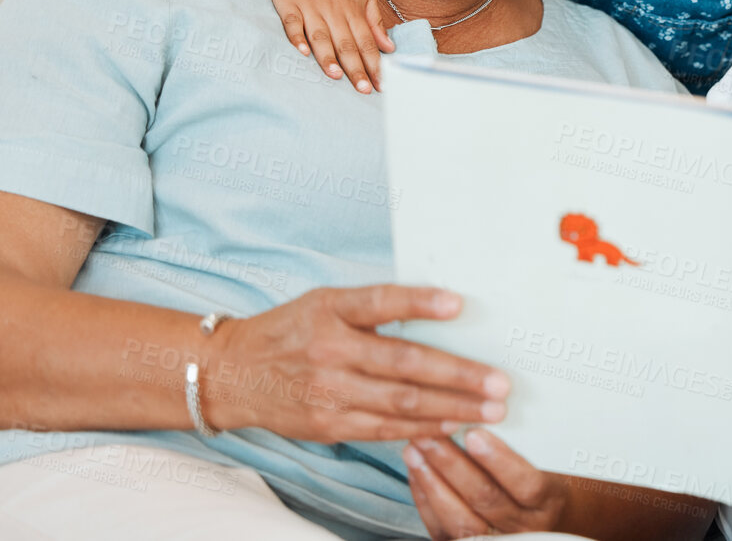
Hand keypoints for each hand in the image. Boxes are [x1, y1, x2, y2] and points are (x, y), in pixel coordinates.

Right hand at [203, 285, 508, 441]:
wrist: (233, 373)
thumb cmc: (290, 329)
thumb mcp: (325, 302)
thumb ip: (373, 306)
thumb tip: (439, 307)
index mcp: (331, 310)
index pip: (380, 303)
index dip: (420, 302)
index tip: (458, 304)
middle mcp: (330, 351)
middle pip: (403, 364)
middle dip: (457, 376)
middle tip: (498, 384)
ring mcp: (329, 392)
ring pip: (400, 404)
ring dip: (451, 409)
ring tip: (489, 411)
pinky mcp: (328, 424)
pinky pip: (385, 430)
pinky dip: (422, 429)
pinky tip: (452, 427)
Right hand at [271, 0, 393, 92]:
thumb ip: (374, 20)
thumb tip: (389, 47)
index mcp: (353, 8)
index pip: (366, 42)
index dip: (374, 65)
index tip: (381, 85)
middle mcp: (333, 9)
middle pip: (346, 43)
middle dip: (356, 68)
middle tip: (364, 90)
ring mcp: (309, 5)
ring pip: (320, 35)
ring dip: (328, 56)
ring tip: (336, 76)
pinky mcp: (288, 0)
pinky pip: (292, 22)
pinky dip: (297, 36)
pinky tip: (302, 52)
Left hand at [406, 429, 566, 538]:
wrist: (542, 515)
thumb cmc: (546, 477)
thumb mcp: (549, 461)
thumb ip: (528, 441)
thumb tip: (492, 405)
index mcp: (548, 501)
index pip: (527, 485)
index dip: (500, 460)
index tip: (475, 434)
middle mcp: (524, 526)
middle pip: (486, 498)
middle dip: (454, 465)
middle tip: (431, 434)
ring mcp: (496, 539)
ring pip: (460, 518)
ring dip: (433, 481)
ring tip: (415, 450)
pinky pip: (442, 528)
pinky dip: (426, 499)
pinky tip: (417, 471)